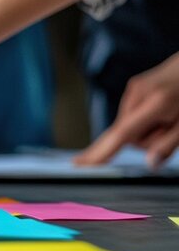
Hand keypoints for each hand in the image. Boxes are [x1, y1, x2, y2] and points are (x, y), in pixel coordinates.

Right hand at [75, 53, 178, 168]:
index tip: (81, 163)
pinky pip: (130, 114)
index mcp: (157, 102)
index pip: (122, 133)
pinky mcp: (133, 86)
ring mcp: (134, 87)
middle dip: (144, 138)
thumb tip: (151, 163)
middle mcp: (139, 92)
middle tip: (169, 127)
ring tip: (168, 116)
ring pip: (128, 125)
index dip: (101, 151)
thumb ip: (168, 145)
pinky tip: (160, 109)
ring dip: (145, 129)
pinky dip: (143, 119)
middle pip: (125, 132)